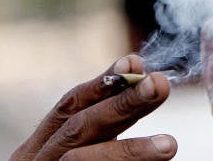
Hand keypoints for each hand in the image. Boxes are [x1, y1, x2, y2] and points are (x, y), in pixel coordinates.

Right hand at [10, 55, 176, 159]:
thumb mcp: (87, 146)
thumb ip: (109, 119)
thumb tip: (141, 71)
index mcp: (42, 144)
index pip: (70, 105)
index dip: (102, 82)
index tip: (135, 61)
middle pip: (79, 127)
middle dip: (121, 104)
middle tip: (160, 85)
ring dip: (127, 152)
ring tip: (169, 145)